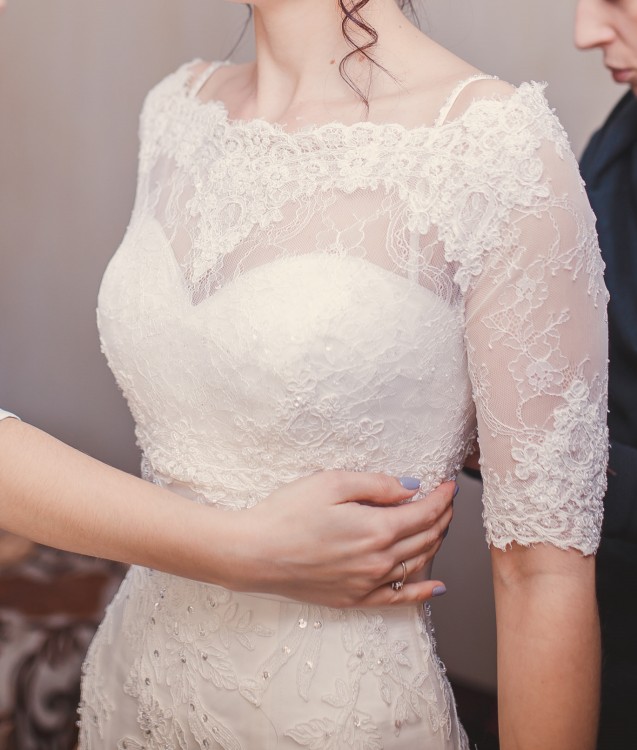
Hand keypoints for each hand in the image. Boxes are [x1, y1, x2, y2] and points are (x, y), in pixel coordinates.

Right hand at [224, 471, 453, 607]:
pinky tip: (436, 587)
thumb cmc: (287, 514)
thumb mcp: (332, 483)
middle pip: (426, 538)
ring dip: (435, 544)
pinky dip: (422, 592)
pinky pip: (398, 599)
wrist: (253, 553)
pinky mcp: (353, 599)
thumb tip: (410, 488)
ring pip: (417, 564)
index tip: (449, 486)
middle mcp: (378, 561)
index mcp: (377, 529)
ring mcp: (367, 584)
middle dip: (442, 517)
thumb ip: (376, 485)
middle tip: (446, 503)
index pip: (424, 512)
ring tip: (440, 528)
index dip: (442, 498)